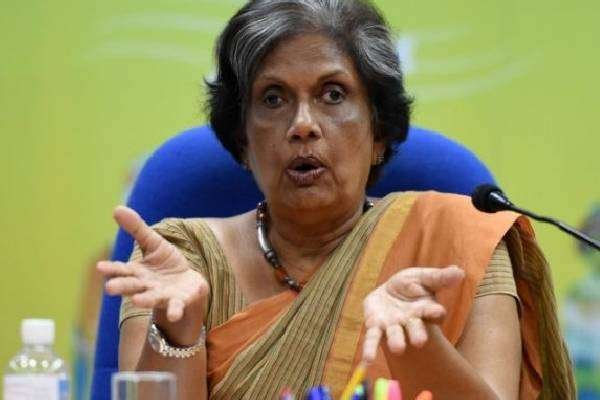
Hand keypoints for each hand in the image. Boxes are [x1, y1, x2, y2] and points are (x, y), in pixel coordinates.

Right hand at [97, 206, 208, 327]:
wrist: (188, 283)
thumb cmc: (166, 264)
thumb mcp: (153, 243)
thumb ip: (136, 229)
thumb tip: (116, 208)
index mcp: (138, 273)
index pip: (123, 270)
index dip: (112, 269)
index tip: (100, 267)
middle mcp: (147, 287)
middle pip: (132, 286)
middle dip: (122, 286)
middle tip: (109, 288)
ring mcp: (163, 296)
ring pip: (152, 298)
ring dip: (145, 300)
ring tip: (137, 300)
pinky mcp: (180, 301)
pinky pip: (177, 307)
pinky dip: (175, 310)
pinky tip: (174, 314)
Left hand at [362, 266, 463, 361]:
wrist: (389, 291)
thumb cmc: (411, 285)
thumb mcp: (424, 277)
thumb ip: (440, 277)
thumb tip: (460, 271)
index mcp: (424, 309)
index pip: (433, 313)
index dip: (435, 313)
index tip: (438, 312)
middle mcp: (410, 321)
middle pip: (415, 328)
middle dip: (417, 335)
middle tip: (419, 342)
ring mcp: (392, 325)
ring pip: (395, 335)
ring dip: (396, 342)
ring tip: (397, 349)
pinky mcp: (376, 326)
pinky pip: (372, 338)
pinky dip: (370, 349)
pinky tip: (367, 360)